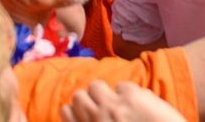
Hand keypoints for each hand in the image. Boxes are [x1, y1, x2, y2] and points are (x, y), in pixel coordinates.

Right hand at [60, 81, 187, 121]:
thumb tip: (92, 117)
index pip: (65, 112)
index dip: (75, 112)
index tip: (85, 116)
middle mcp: (96, 118)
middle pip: (78, 96)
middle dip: (89, 101)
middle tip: (103, 109)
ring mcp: (113, 106)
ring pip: (95, 85)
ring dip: (105, 93)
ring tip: (118, 103)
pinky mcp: (132, 96)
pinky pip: (121, 86)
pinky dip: (129, 94)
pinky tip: (139, 105)